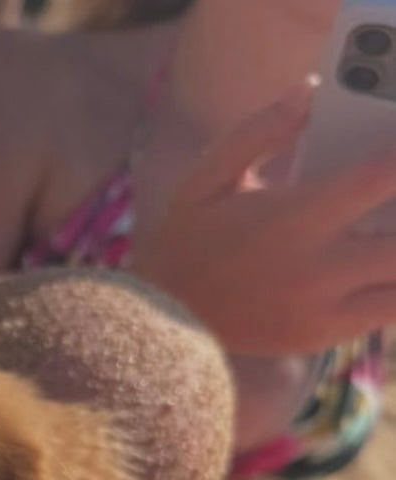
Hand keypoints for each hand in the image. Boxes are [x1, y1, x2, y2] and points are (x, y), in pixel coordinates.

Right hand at [130, 82, 395, 355]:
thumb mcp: (206, 178)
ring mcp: (322, 309)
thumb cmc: (183, 242)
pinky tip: (380, 269)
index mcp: (296, 219)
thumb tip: (310, 91)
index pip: (382, 177)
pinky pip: (383, 314)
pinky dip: (392, 288)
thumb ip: (260, 131)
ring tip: (389, 236)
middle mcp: (318, 269)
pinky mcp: (319, 336)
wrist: (158, 321)